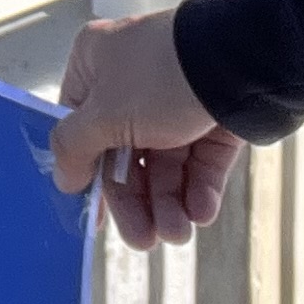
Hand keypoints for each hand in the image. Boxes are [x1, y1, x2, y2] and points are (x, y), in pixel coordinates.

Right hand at [52, 8, 244, 249]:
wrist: (239, 61)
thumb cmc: (160, 78)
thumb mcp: (104, 114)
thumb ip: (75, 148)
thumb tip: (63, 177)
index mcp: (96, 63)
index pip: (81, 128)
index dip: (89, 176)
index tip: (98, 218)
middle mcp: (133, 80)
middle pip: (126, 155)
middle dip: (138, 203)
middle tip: (146, 241)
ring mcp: (176, 98)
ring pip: (166, 163)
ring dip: (169, 203)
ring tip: (179, 233)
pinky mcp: (214, 115)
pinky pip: (200, 160)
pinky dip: (198, 189)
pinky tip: (200, 211)